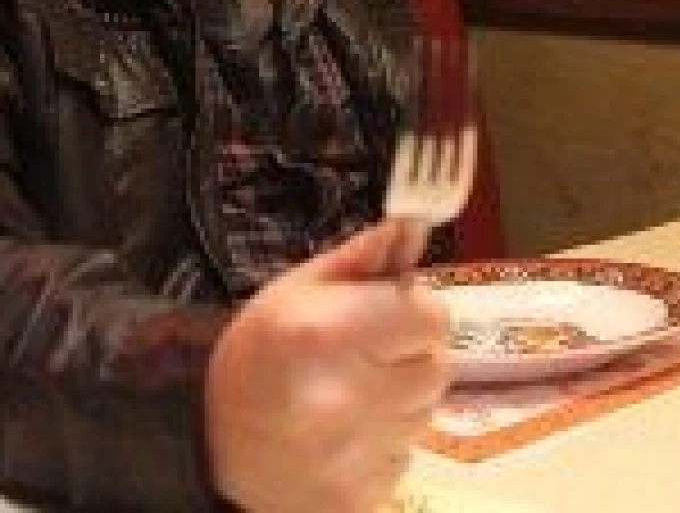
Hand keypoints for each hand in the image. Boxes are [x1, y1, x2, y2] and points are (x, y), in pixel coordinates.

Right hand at [204, 220, 452, 512]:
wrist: (211, 443)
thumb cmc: (257, 352)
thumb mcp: (297, 288)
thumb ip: (362, 259)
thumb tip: (411, 225)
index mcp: (333, 332)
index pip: (431, 317)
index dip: (414, 310)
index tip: (388, 312)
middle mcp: (349, 395)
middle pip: (436, 366)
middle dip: (410, 353)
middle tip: (367, 353)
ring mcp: (356, 455)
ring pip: (424, 412)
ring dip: (400, 397)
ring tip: (351, 391)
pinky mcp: (359, 498)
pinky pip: (405, 456)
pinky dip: (386, 443)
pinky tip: (346, 433)